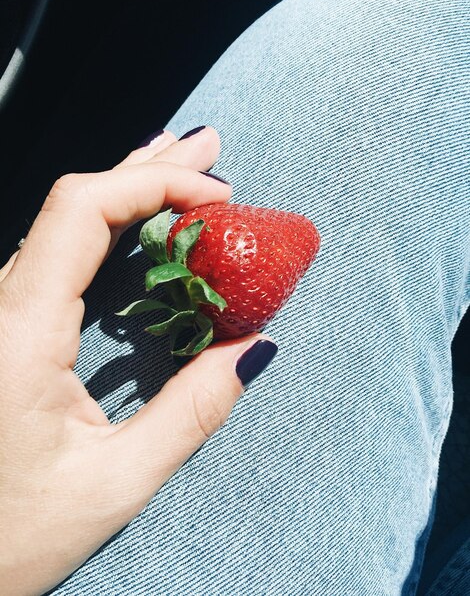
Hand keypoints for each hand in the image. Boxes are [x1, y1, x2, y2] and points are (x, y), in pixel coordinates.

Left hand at [0, 127, 276, 595]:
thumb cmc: (10, 537)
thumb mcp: (114, 484)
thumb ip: (191, 413)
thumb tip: (254, 349)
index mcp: (18, 330)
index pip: (82, 210)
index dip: (154, 184)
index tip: (216, 198)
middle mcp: (1, 306)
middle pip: (74, 202)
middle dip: (148, 169)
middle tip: (209, 149)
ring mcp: (0, 312)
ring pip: (65, 221)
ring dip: (129, 189)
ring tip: (183, 166)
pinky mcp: (7, 326)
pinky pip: (60, 253)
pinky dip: (109, 225)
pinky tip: (138, 220)